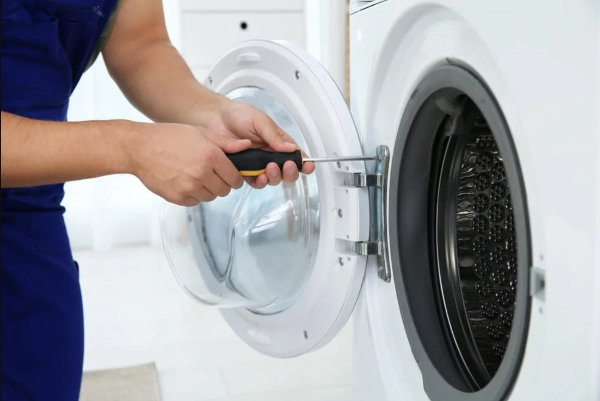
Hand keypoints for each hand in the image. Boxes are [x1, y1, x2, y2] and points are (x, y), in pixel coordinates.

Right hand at [129, 122, 250, 205]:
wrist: (140, 148)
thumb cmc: (169, 137)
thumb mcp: (200, 133)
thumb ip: (226, 143)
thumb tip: (247, 146)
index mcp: (211, 157)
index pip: (235, 178)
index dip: (235, 177)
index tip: (230, 174)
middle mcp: (202, 174)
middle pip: (225, 190)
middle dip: (222, 184)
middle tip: (212, 174)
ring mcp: (189, 187)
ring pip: (211, 197)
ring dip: (208, 189)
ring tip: (196, 176)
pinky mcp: (178, 197)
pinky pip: (195, 201)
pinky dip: (194, 195)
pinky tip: (185, 181)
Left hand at [202, 101, 315, 188]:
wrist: (214, 119)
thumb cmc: (238, 115)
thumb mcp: (260, 120)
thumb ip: (274, 135)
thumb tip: (291, 148)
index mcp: (278, 142)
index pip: (295, 155)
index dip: (304, 163)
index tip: (308, 166)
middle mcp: (270, 155)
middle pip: (287, 171)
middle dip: (290, 172)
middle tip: (286, 166)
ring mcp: (257, 165)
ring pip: (273, 178)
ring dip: (275, 177)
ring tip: (270, 168)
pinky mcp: (244, 172)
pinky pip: (255, 182)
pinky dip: (260, 182)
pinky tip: (259, 177)